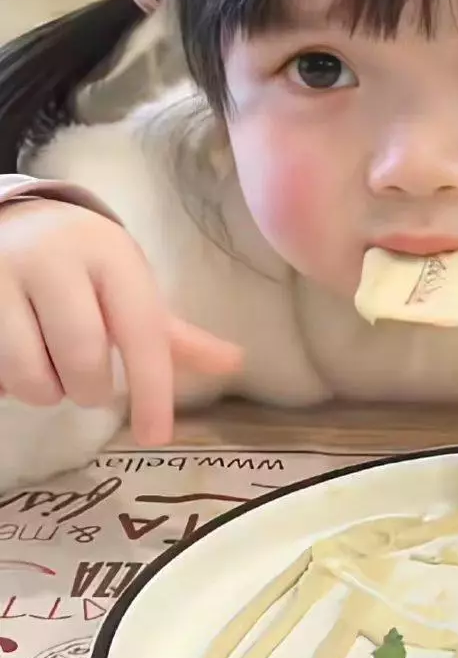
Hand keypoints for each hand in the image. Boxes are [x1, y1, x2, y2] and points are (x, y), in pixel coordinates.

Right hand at [0, 200, 242, 445]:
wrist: (14, 220)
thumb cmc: (83, 263)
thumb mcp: (128, 285)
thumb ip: (173, 334)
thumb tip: (235, 363)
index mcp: (109, 255)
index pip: (141, 331)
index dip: (153, 389)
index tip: (156, 437)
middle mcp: (54, 260)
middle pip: (83, 358)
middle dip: (91, 388)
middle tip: (90, 381)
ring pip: (29, 376)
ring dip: (45, 391)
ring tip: (48, 365)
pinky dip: (8, 386)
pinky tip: (15, 358)